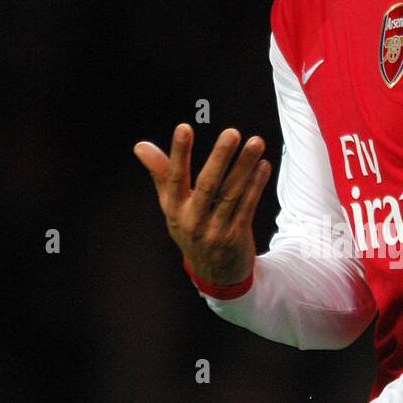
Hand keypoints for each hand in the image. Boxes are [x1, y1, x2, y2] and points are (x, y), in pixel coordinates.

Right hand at [133, 124, 271, 285]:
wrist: (214, 274)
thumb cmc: (191, 229)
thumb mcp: (171, 206)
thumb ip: (160, 174)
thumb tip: (140, 145)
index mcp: (174, 209)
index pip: (174, 177)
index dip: (178, 153)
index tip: (183, 127)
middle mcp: (192, 220)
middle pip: (207, 185)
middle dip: (220, 158)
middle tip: (231, 133)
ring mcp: (215, 230)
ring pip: (231, 194)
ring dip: (244, 167)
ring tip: (256, 143)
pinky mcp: (236, 236)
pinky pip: (247, 207)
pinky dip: (256, 185)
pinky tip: (263, 165)